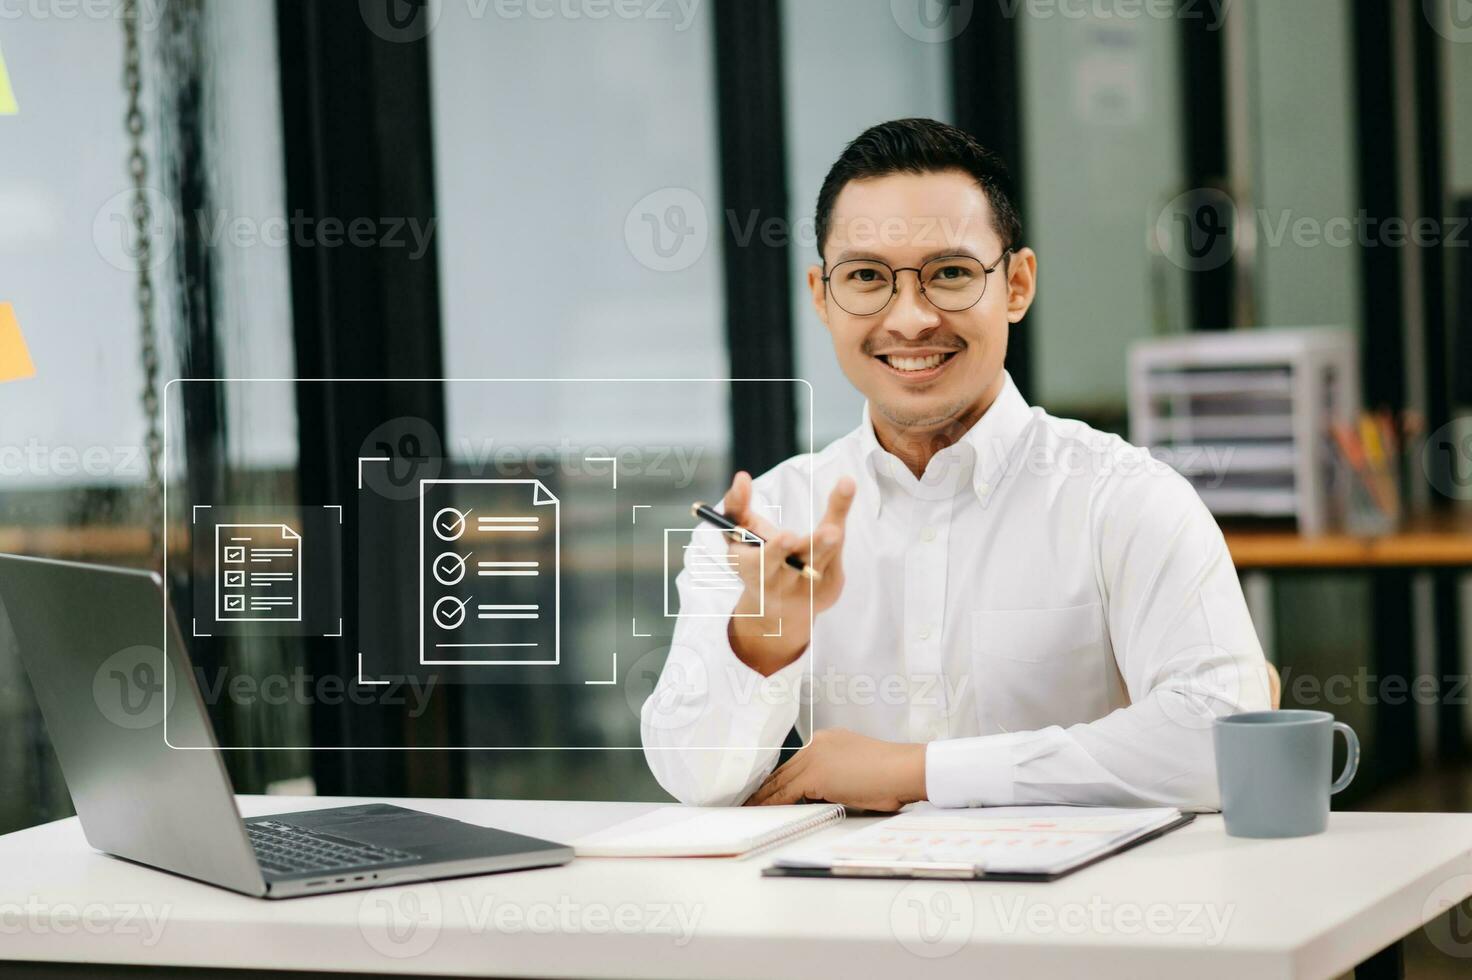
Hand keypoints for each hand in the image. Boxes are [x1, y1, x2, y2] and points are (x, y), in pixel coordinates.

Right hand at [722, 471, 855, 675]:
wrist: (779, 609)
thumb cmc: (756, 557)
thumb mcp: (740, 534)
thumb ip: (737, 505)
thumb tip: (742, 477)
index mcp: (749, 569)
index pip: (755, 561)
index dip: (773, 550)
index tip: (787, 536)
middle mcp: (776, 584)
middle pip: (790, 567)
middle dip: (800, 551)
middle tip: (813, 535)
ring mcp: (804, 590)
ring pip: (816, 564)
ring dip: (824, 546)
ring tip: (833, 532)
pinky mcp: (827, 591)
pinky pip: (835, 561)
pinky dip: (837, 539)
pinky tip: (841, 510)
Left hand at [745, 728, 926, 811]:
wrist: (905, 769)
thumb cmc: (891, 775)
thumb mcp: (857, 771)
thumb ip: (834, 778)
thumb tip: (821, 795)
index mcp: (827, 740)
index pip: (795, 763)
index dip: (778, 778)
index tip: (766, 790)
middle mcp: (817, 743)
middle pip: (783, 770)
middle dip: (764, 787)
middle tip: (747, 800)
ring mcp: (815, 756)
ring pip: (780, 781)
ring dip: (764, 797)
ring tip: (749, 808)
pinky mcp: (815, 774)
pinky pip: (786, 793)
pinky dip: (773, 804)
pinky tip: (763, 812)